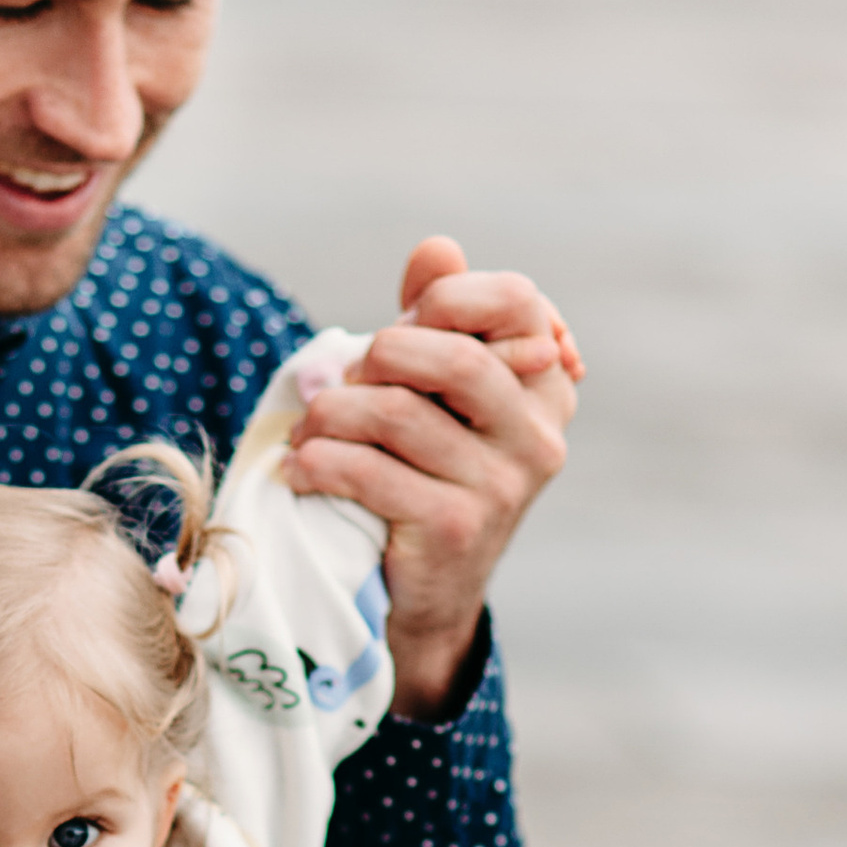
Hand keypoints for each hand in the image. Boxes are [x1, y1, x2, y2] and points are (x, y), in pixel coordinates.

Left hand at [287, 234, 581, 717]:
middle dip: (379, 356)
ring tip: (307, 431)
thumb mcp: (437, 396)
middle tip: (342, 383)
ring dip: (329, 414)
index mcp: (545, 387)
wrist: (426, 599)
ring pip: (396, 412)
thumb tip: (437, 247)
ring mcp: (501, 485)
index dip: (451, 296)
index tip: (401, 321)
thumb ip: (438, 321)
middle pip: (453, 354)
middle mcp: (538, 435)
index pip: (520, 301)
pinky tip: (301, 469)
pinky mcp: (453, 527)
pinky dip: (318, 462)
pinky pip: (368, 471)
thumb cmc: (425, 476)